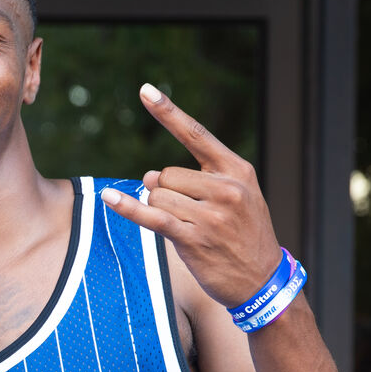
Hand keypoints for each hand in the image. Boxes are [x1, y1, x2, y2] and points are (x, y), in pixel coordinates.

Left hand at [101, 83, 281, 308]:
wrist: (262, 281)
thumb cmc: (243, 236)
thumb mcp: (236, 198)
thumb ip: (196, 180)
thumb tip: (149, 176)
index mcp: (237, 170)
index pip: (196, 134)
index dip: (168, 112)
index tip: (145, 90)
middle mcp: (226, 188)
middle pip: (166, 174)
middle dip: (165, 193)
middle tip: (188, 215)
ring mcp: (210, 215)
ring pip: (157, 196)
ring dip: (159, 211)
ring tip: (187, 229)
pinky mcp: (194, 239)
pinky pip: (151, 217)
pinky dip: (128, 208)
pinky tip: (109, 198)